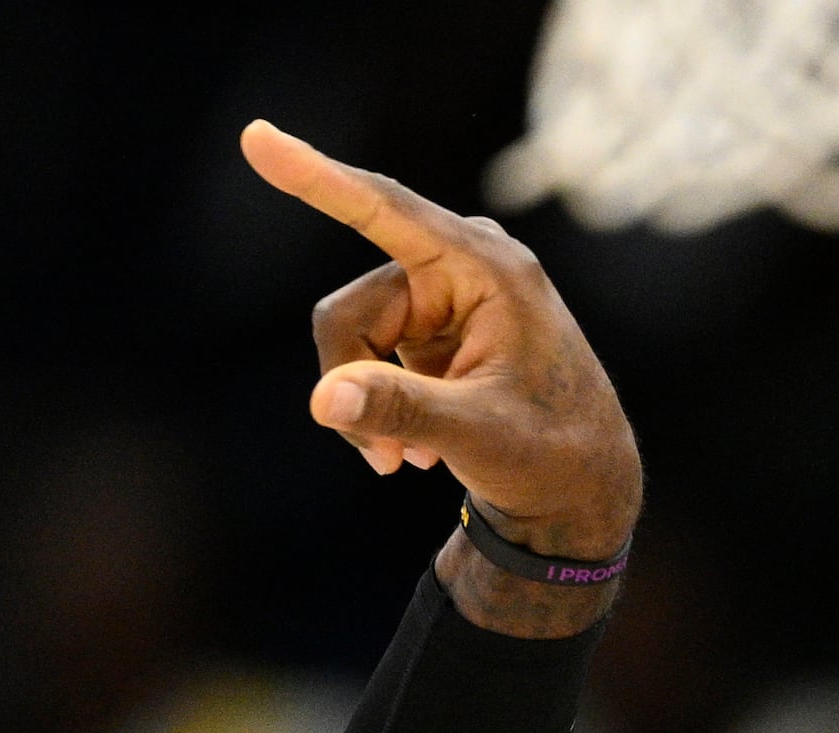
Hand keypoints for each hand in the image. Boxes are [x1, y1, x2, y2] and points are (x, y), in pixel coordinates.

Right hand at [240, 120, 641, 567]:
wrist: (582, 488)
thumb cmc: (552, 455)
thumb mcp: (478, 435)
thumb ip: (402, 409)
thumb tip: (323, 399)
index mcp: (487, 267)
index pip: (386, 211)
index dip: (316, 177)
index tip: (255, 137)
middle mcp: (463, 263)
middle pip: (350, 312)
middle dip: (354, 385)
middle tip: (382, 457)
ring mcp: (444, 291)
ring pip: (351, 339)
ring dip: (367, 406)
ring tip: (404, 459)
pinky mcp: (431, 322)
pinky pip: (368, 355)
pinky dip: (380, 406)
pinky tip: (419, 448)